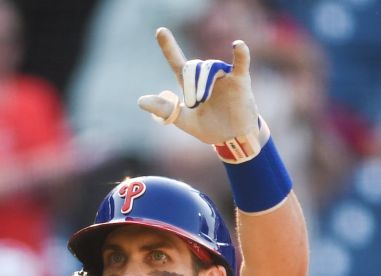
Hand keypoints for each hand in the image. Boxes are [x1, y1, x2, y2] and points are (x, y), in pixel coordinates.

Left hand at [138, 28, 260, 146]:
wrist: (232, 139)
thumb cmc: (209, 127)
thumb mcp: (183, 120)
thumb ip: (164, 110)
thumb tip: (140, 101)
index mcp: (190, 83)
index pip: (177, 61)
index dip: (168, 47)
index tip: (160, 31)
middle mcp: (206, 75)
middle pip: (193, 67)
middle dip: (190, 85)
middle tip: (195, 103)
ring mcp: (224, 76)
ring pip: (210, 67)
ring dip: (204, 83)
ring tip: (204, 100)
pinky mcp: (240, 81)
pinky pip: (241, 62)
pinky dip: (241, 53)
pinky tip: (237, 46)